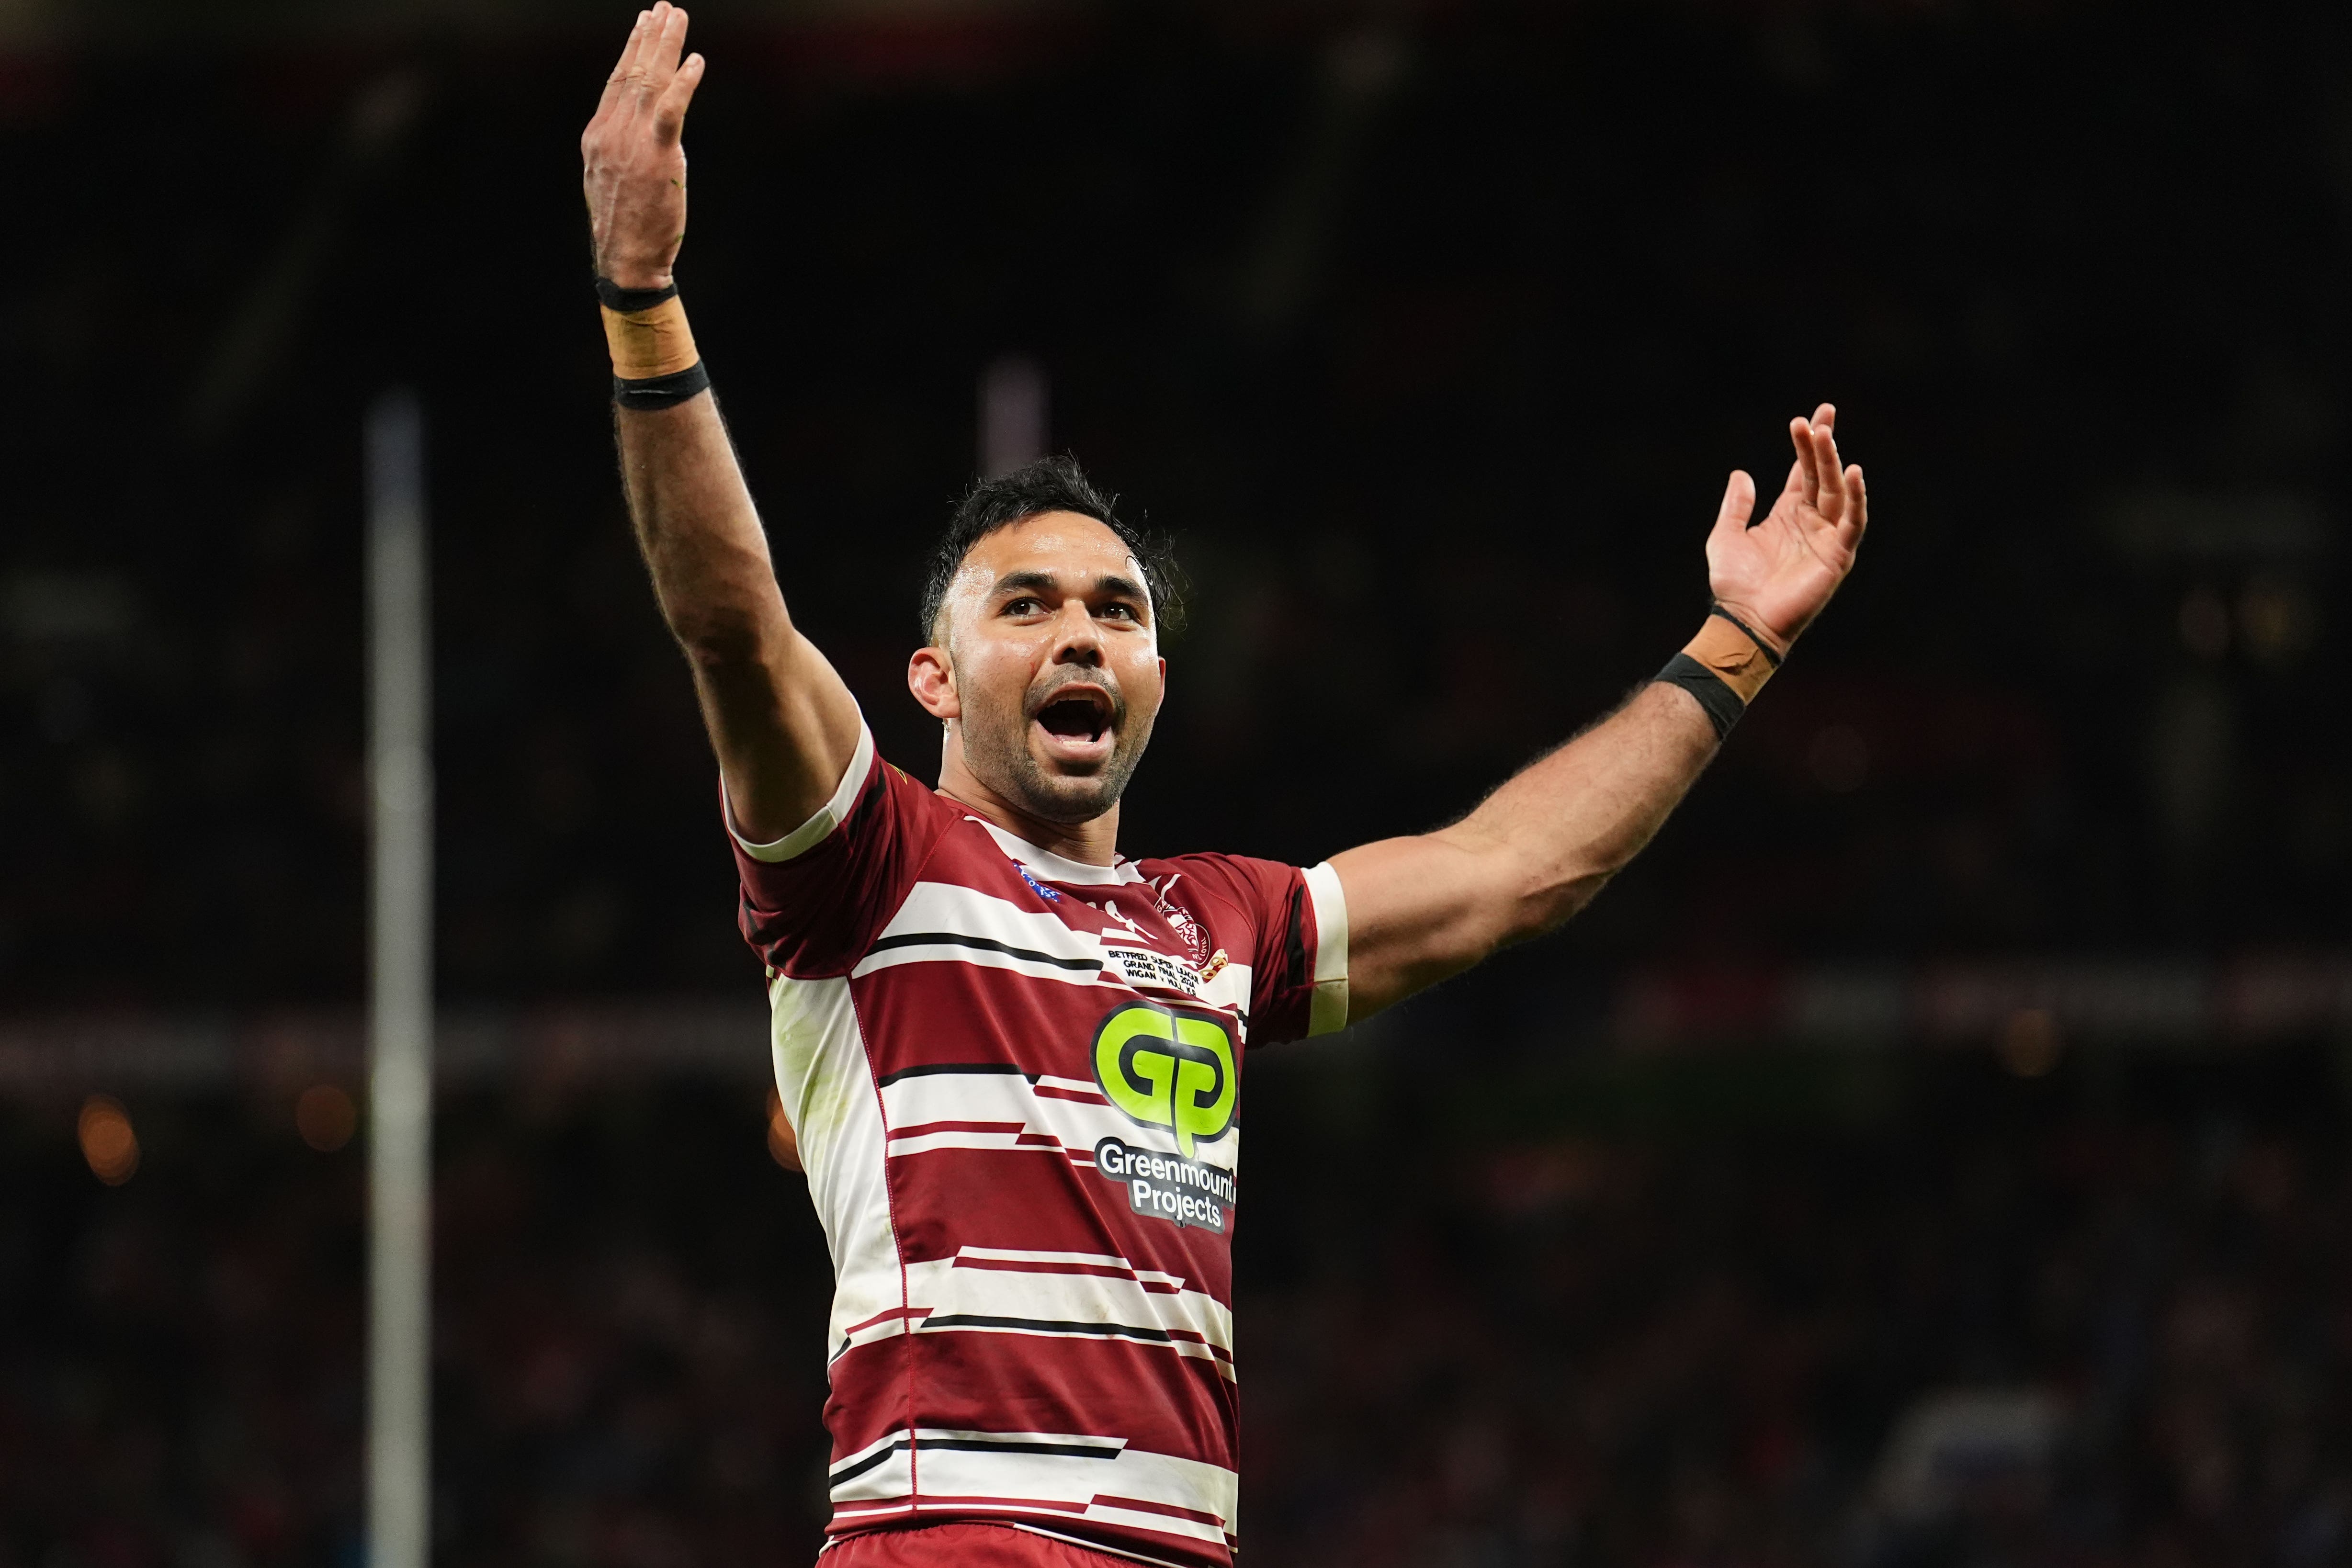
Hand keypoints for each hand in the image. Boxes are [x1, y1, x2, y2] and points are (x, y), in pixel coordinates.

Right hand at [582, 3, 704, 288]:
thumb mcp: (612, 180)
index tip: (643, 24)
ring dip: (666, 46)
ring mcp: (631, 142)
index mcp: (598, 136)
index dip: (631, 50)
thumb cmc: (625, 226)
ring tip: (677, 18)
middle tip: (663, 8)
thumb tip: (632, 133)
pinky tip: (695, 62)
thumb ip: (620, 150)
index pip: (616, 82)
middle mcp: (611, 132)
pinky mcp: (655, 156)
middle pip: (631, 72)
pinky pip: (670, 110)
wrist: (625, 258)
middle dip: (649, 37)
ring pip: (648, 82)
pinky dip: (683, 83)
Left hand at [1704, 404, 1867, 655]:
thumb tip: (1741, 473)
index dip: (1806, 445)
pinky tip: (1853, 473)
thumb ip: (1736, 505)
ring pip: (1835, 491)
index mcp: (1787, 514)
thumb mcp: (1726, 535)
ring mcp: (1826, 537)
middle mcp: (1810, 522)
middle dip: (1822, 445)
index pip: (1801, 472)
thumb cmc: (1735, 584)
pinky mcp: (1837, 555)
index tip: (1808, 418)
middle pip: (1820, 475)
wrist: (1744, 619)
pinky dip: (1856, 498)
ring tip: (1824, 435)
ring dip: (1832, 462)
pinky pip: (1852, 521)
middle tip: (1821, 416)